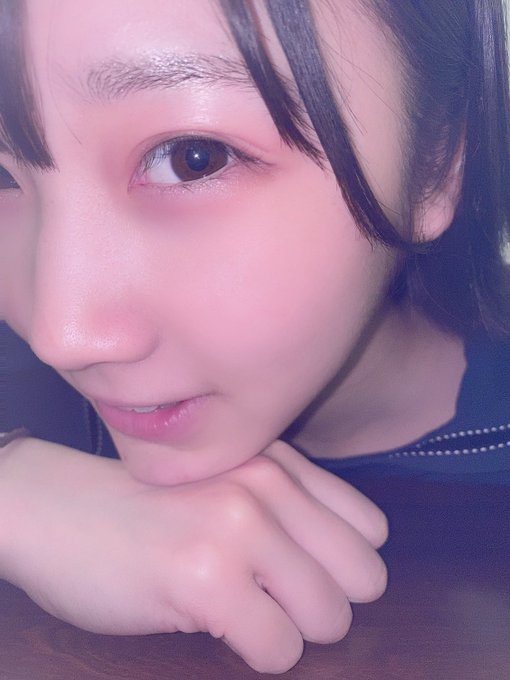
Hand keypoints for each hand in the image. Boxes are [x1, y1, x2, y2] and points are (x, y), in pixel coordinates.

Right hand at [0, 438, 386, 672]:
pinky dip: (257, 653)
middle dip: (323, 603)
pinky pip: (280, 650)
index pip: (371, 530)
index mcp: (278, 460)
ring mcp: (238, 527)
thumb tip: (355, 568)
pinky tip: (216, 622)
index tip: (296, 569)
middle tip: (272, 597)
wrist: (61, 509)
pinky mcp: (206, 578)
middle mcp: (266, 483)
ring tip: (241, 608)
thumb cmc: (148, 504)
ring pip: (329, 618)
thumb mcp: (228, 478)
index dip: (338, 564)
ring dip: (289, 629)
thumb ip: (291, 503)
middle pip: (364, 578)